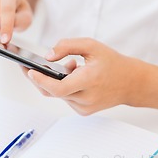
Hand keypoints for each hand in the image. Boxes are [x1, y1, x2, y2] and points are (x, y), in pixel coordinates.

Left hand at [25, 38, 140, 114]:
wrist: (131, 82)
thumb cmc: (112, 62)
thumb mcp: (92, 45)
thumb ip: (68, 46)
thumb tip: (48, 56)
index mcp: (89, 81)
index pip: (59, 88)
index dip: (42, 81)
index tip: (30, 71)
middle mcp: (86, 98)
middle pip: (53, 92)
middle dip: (38, 79)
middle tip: (27, 67)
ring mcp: (84, 108)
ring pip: (59, 95)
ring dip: (56, 80)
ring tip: (70, 64)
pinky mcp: (83, 111)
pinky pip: (66, 98)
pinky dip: (64, 86)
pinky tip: (74, 73)